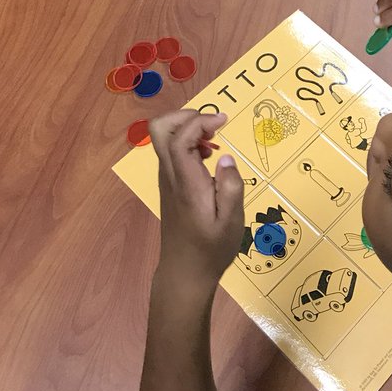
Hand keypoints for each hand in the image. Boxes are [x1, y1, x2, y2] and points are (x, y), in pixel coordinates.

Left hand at [150, 111, 245, 289]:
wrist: (184, 274)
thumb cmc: (211, 250)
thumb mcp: (231, 222)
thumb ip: (231, 187)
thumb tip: (225, 157)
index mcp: (186, 183)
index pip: (180, 138)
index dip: (200, 121)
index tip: (224, 121)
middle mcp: (171, 176)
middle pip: (160, 129)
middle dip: (186, 116)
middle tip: (214, 125)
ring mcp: (167, 180)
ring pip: (164, 138)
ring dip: (189, 128)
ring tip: (215, 141)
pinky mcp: (170, 185)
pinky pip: (172, 151)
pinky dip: (189, 142)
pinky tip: (209, 157)